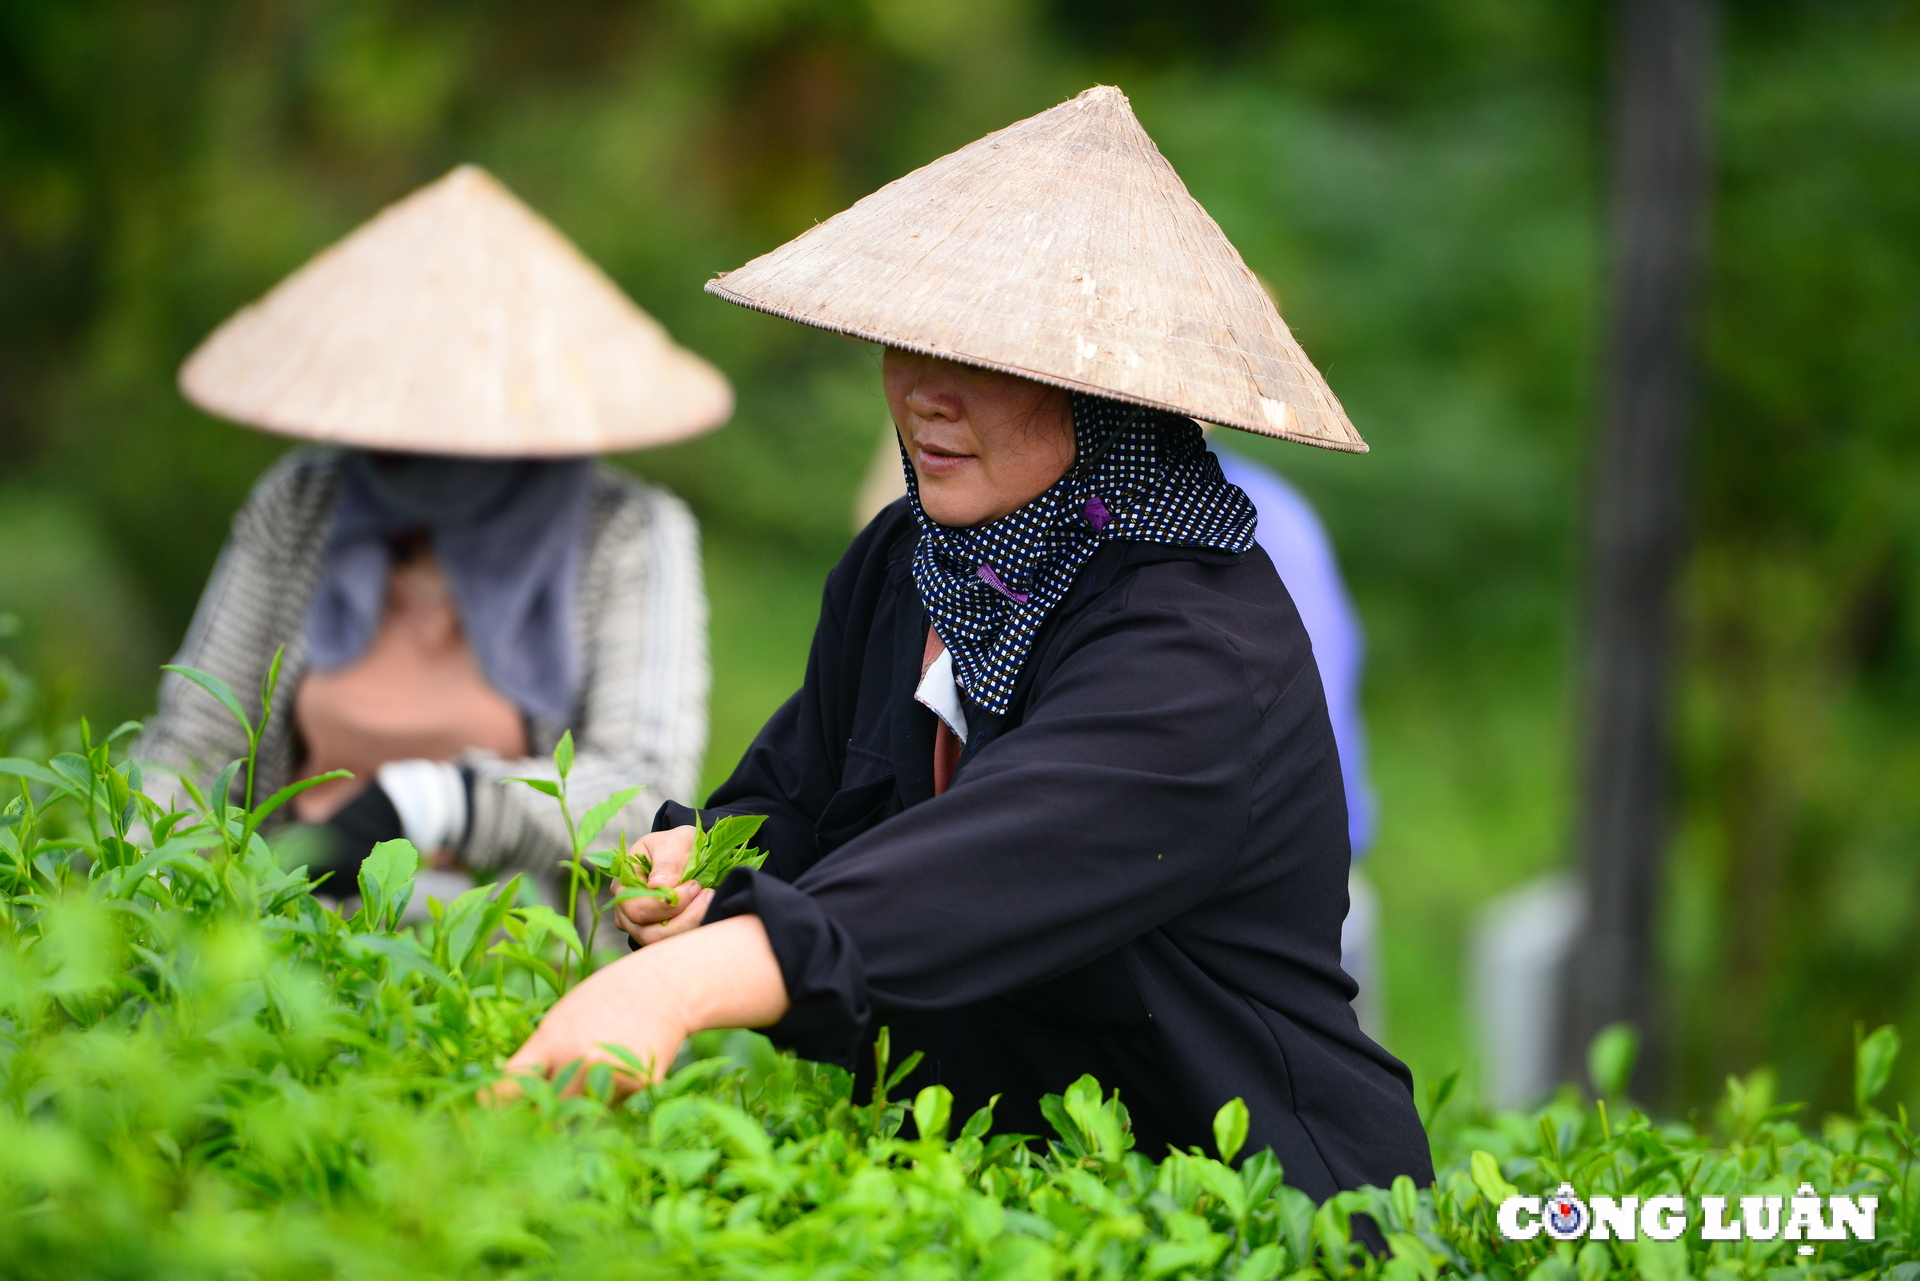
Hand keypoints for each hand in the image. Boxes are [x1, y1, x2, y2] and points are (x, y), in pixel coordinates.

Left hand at [496, 948, 691, 1098]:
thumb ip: (541, 1057)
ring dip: (582, 1106)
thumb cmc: (602, 1002)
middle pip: (546, 1112)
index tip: (484, 1116)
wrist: (662, 986)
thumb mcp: (561, 1020)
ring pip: (582, 1114)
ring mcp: (613, 1076)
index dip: (493, 1106)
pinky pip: (614, 1109)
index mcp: (553, 1041)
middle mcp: (581, 1061)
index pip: (511, 1084)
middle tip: (548, 1104)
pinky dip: (613, 1099)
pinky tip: (623, 1069)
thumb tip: (511, 1102)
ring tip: (597, 1070)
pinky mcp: (641, 1087)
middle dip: (545, 1113)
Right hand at [615, 825, 712, 945]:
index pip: (637, 907)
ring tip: (709, 901)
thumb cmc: (678, 846)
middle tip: (707, 894)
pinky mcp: (657, 936)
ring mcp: (639, 927)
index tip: (694, 885)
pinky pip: (672, 945)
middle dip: (683, 917)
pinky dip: (693, 932)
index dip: (668, 903)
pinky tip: (706, 913)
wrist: (687, 854)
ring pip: (661, 944)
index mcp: (623, 883)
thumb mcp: (676, 842)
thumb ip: (667, 861)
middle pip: (647, 933)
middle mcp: (625, 910)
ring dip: (691, 925)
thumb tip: (658, 885)